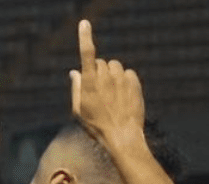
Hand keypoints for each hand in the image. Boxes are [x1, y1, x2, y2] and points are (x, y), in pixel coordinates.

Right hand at [69, 20, 144, 146]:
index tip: (84, 23)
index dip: (85, 37)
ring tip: (112, 95)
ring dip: (112, 75)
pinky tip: (123, 95)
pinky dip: (125, 80)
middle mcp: (106, 78)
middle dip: (99, 71)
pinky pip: (128, 73)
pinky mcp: (134, 83)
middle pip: (101, 62)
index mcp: (89, 83)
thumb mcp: (79, 111)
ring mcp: (121, 80)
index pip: (86, 54)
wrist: (122, 136)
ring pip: (115, 66)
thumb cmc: (97, 126)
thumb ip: (75, 88)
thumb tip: (74, 72)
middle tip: (99, 91)